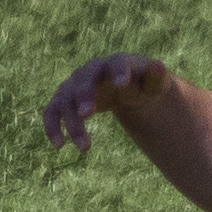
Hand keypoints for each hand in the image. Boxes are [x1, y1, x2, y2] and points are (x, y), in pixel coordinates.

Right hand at [41, 53, 172, 151]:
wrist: (124, 87)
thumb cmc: (141, 84)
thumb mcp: (154, 82)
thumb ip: (156, 76)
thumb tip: (158, 68)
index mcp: (116, 64)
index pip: (117, 64)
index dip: (119, 72)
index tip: (122, 85)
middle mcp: (91, 71)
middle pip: (84, 81)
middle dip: (84, 95)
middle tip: (87, 114)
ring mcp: (75, 85)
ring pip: (67, 101)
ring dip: (72, 123)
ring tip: (86, 148)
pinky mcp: (65, 100)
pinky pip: (52, 111)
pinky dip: (52, 126)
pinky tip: (59, 145)